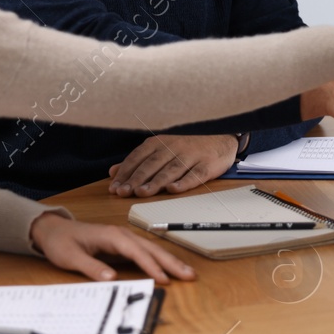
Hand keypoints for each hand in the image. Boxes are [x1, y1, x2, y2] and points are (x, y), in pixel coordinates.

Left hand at [28, 212, 196, 283]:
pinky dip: (160, 261)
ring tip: (187, 273)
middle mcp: (122, 235)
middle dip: (172, 262)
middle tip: (190, 275)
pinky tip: (169, 269)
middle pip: (152, 249)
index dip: (151, 266)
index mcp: (111, 236)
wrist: (54, 230)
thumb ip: (92, 267)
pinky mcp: (123, 246)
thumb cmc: (61, 242)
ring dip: (170, 262)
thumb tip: (112, 278)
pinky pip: (146, 253)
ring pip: (152, 250)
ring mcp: (124, 239)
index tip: (164, 279)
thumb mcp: (70, 257)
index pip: (137, 252)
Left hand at [108, 133, 238, 196]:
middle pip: (152, 164)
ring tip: (142, 193)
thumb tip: (113, 172)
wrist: (220, 141)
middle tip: (124, 192)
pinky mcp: (207, 165)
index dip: (125, 172)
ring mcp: (190, 156)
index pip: (138, 157)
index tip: (115, 187)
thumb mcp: (160, 150)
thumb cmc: (186, 149)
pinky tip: (173, 189)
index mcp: (159, 143)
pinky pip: (194, 174)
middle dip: (136, 178)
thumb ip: (137, 161)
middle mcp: (173, 147)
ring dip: (156, 182)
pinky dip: (184, 182)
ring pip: (171, 170)